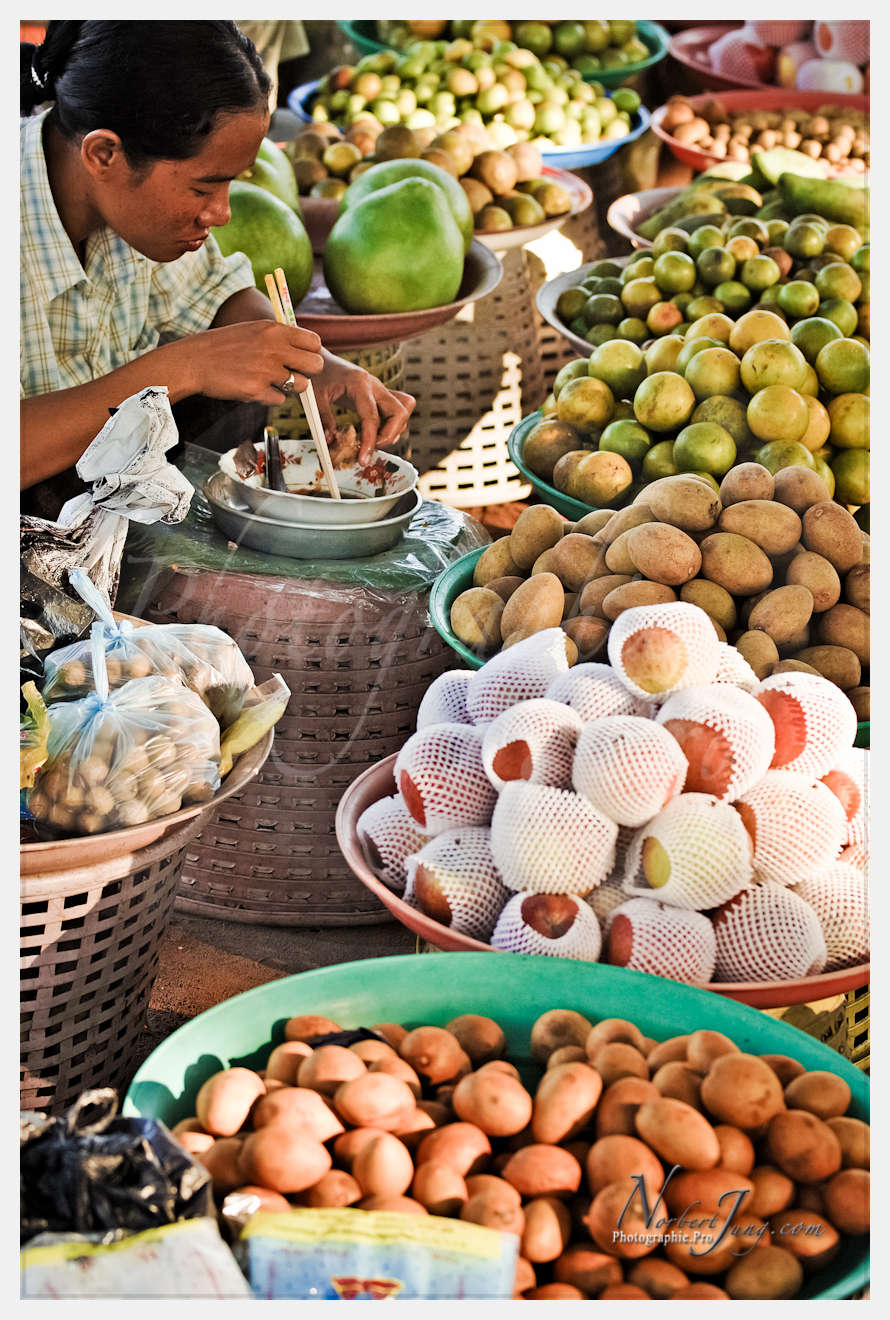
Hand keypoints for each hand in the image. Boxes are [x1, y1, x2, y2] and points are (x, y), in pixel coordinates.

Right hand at [185, 321, 324, 403]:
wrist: (194, 361)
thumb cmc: (225, 346)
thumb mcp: (253, 330)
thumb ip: (279, 337)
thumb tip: (306, 349)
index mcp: (274, 330)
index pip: (314, 342)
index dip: (312, 352)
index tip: (302, 357)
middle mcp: (274, 349)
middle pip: (315, 366)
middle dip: (308, 372)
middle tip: (294, 373)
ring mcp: (266, 371)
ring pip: (301, 386)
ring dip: (291, 387)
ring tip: (272, 381)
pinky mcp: (256, 391)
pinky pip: (280, 399)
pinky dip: (271, 397)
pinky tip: (256, 388)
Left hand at [314, 353, 415, 463]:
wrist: (323, 361)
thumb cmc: (319, 374)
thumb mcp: (315, 396)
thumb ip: (323, 419)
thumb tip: (330, 441)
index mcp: (359, 384)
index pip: (372, 416)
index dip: (370, 440)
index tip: (364, 458)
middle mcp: (375, 385)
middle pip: (400, 411)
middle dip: (391, 434)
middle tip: (373, 447)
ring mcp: (381, 389)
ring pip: (404, 410)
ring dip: (394, 429)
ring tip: (374, 440)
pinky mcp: (381, 395)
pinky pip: (398, 409)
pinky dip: (392, 425)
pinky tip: (375, 433)